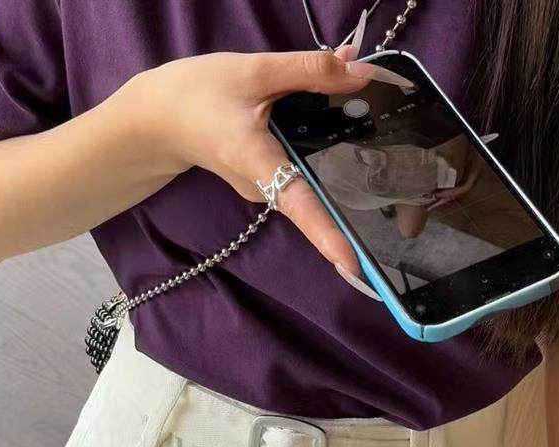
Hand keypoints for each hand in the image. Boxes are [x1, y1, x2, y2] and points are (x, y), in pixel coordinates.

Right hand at [139, 47, 414, 274]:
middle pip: (314, 199)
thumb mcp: (254, 70)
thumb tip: (363, 71)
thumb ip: (311, 70)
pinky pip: (299, 175)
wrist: (157, 118)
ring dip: (339, 171)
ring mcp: (263, 188)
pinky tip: (338, 133)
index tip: (354, 265)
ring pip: (309, 183)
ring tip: (377, 156)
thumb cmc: (197, 94)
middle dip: (350, 204)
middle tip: (401, 212)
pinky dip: (320, 159)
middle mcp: (262, 186)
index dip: (326, 235)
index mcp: (257, 162)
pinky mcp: (264, 180)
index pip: (298, 204)